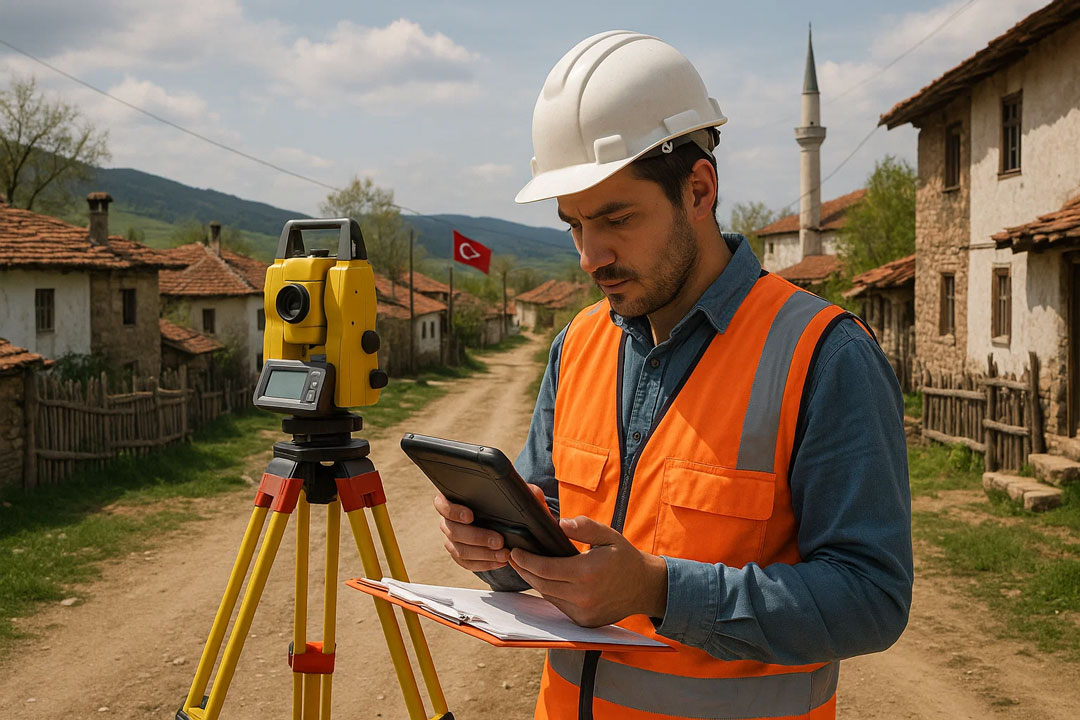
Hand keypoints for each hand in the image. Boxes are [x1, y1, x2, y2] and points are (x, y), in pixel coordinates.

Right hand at [433, 492, 509, 571]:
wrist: (499, 519)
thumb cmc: (499, 501)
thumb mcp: (503, 492)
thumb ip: (504, 489)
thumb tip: (517, 491)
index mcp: (451, 502)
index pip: (442, 506)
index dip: (454, 512)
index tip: (470, 516)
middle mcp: (447, 522)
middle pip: (454, 532)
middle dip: (478, 538)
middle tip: (499, 541)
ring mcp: (451, 540)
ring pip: (461, 551)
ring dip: (484, 554)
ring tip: (504, 554)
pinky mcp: (459, 556)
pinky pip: (468, 564)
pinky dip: (485, 564)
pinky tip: (500, 562)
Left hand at [507, 515, 667, 626]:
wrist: (645, 587)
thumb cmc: (624, 558)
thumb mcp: (608, 535)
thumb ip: (584, 527)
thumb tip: (561, 523)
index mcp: (587, 573)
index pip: (545, 568)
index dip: (526, 561)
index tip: (516, 552)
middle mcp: (583, 596)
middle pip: (542, 584)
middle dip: (525, 570)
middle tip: (514, 558)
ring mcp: (583, 612)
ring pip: (549, 596)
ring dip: (536, 582)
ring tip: (526, 567)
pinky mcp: (584, 621)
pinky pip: (559, 606)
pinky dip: (551, 593)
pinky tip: (546, 580)